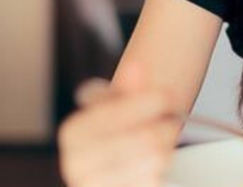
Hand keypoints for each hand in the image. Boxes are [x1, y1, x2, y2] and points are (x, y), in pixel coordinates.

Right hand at [58, 61, 182, 186]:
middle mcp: (76, 163)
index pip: (119, 111)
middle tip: (170, 122)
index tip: (167, 95)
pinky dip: (161, 169)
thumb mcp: (116, 105)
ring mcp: (93, 184)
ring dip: (167, 147)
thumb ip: (128, 87)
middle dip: (164, 126)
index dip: (150, 100)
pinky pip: (152, 180)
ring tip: (164, 142)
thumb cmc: (112, 134)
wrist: (103, 171)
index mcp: (72, 132)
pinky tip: (155, 162)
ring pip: (155, 159)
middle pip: (144, 137)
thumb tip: (136, 66)